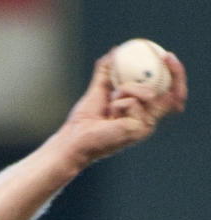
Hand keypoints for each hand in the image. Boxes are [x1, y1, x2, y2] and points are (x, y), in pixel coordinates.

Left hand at [58, 49, 186, 167]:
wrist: (74, 137)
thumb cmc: (84, 120)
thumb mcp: (99, 89)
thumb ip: (106, 71)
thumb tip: (114, 51)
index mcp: (142, 112)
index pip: (169, 94)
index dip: (175, 74)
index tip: (167, 56)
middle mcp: (148, 120)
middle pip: (174, 94)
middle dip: (176, 72)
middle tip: (166, 55)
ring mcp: (145, 126)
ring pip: (148, 93)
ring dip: (126, 89)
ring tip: (110, 101)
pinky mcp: (139, 129)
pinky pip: (133, 102)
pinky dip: (118, 103)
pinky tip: (109, 116)